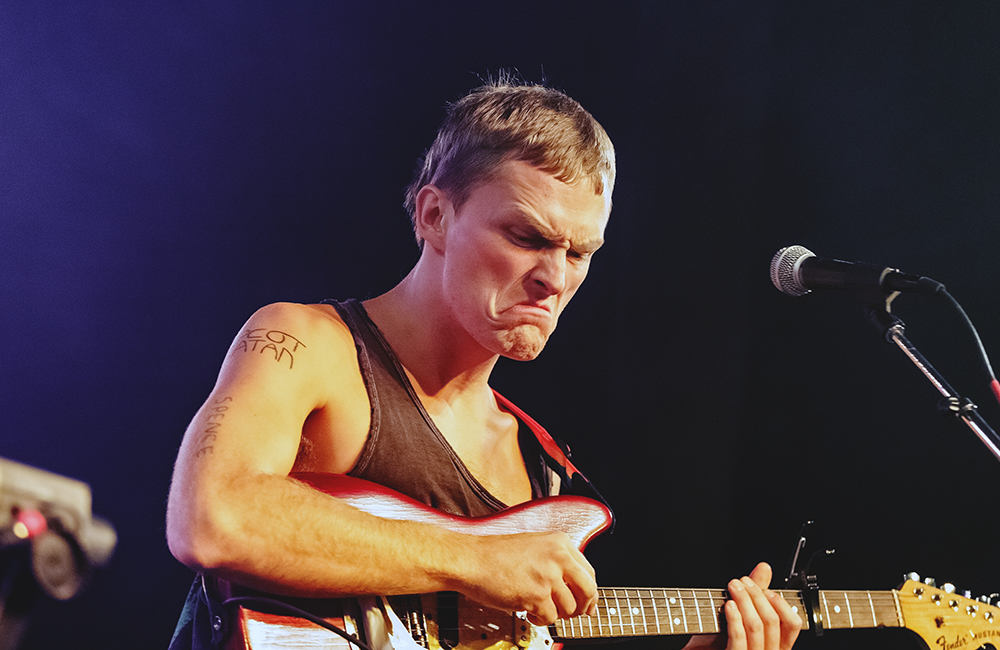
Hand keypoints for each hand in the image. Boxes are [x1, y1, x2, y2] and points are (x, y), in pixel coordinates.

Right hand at [461, 531, 597, 625]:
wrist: (470, 559)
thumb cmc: (494, 555)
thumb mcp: (534, 547)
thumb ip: (557, 562)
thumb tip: (576, 589)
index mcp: (560, 542)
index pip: (589, 572)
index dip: (590, 592)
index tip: (587, 603)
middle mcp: (558, 557)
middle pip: (589, 590)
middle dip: (583, 607)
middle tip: (574, 614)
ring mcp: (548, 576)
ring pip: (570, 608)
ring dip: (556, 615)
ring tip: (540, 609)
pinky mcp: (536, 595)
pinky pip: (550, 618)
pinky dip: (540, 621)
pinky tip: (529, 612)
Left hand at [683, 563, 800, 649]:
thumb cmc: (717, 638)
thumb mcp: (741, 612)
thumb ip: (755, 592)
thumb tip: (764, 567)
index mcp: (775, 645)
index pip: (793, 625)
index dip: (781, 604)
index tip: (766, 590)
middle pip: (772, 621)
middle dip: (757, 595)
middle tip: (742, 581)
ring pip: (756, 626)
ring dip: (744, 600)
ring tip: (733, 586)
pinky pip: (739, 638)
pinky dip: (734, 618)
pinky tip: (728, 605)